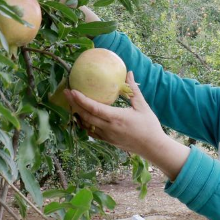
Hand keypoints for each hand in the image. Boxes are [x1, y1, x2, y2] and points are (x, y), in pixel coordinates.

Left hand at [64, 72, 189, 180]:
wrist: (153, 147)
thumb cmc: (149, 126)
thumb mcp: (142, 105)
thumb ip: (133, 89)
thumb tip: (128, 72)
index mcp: (116, 118)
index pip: (94, 108)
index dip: (81, 99)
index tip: (72, 90)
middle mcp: (109, 128)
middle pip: (85, 116)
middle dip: (74, 104)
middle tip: (66, 92)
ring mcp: (107, 136)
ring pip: (86, 125)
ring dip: (77, 114)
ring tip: (71, 103)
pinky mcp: (108, 141)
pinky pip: (91, 132)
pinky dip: (84, 124)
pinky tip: (81, 116)